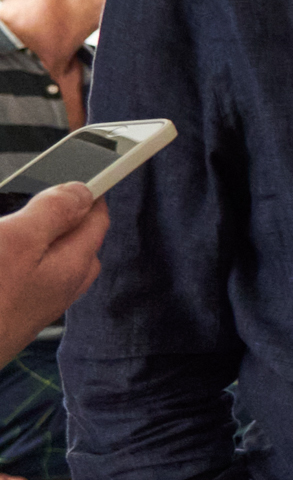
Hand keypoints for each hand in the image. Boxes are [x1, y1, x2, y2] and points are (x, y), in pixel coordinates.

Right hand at [0, 185, 105, 360]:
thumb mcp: (16, 242)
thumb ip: (52, 214)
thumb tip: (82, 191)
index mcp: (74, 265)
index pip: (97, 217)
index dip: (92, 188)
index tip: (86, 166)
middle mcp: (61, 287)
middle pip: (75, 238)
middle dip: (63, 212)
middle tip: (41, 189)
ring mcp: (36, 303)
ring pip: (48, 258)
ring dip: (34, 235)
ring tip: (16, 221)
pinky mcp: (13, 313)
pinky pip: (25, 276)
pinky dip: (16, 257)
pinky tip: (6, 253)